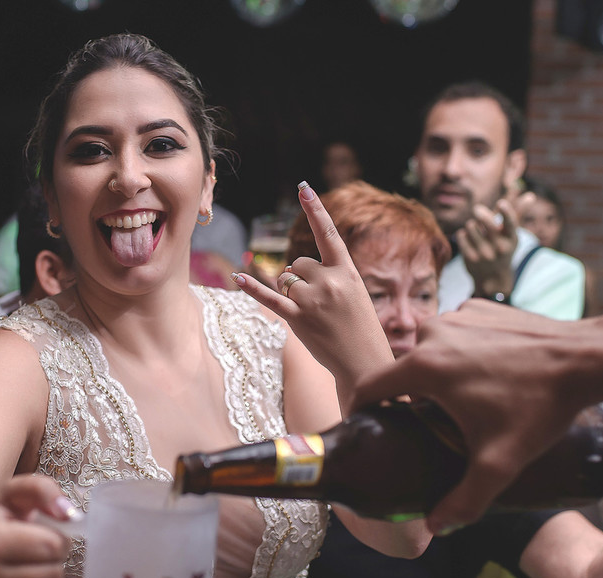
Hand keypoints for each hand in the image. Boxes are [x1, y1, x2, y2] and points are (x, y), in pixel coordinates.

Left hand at [232, 182, 391, 384]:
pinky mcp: (298, 320)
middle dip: (301, 277)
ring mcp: (313, 301)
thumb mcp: (355, 293)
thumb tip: (292, 270)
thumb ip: (330, 275)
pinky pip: (270, 299)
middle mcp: (330, 282)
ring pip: (286, 280)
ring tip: (312, 312)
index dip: (315, 210)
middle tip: (320, 302)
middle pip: (299, 263)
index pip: (328, 234)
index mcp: (348, 271)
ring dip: (290, 291)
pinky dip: (253, 288)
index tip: (303, 188)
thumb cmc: (360, 328)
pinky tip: (236, 278)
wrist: (365, 364)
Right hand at [353, 300, 585, 528]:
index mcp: (424, 368)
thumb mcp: (499, 463)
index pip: (370, 386)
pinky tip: (490, 370)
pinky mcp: (481, 307)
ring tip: (469, 398)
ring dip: (440, 372)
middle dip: (413, 396)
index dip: (361, 408)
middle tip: (435, 423)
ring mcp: (458, 315)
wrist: (586, 359)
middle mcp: (433, 333)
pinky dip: (465, 350)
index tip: (365, 424)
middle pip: (405, 371)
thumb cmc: (540, 407)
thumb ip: (465, 500)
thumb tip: (436, 528)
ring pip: (433, 350)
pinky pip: (459, 333)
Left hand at [458, 198, 518, 297]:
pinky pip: (462, 235)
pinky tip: (468, 239)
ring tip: (475, 230)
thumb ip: (518, 214)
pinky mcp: (470, 258)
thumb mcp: (512, 234)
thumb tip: (531, 195)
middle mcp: (500, 247)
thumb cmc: (503, 248)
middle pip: (487, 222)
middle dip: (480, 212)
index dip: (506, 212)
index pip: (510, 224)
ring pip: (471, 225)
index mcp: (511, 238)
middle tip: (476, 209)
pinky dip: (463, 234)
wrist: (492, 277)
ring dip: (472, 224)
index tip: (501, 203)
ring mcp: (485, 253)